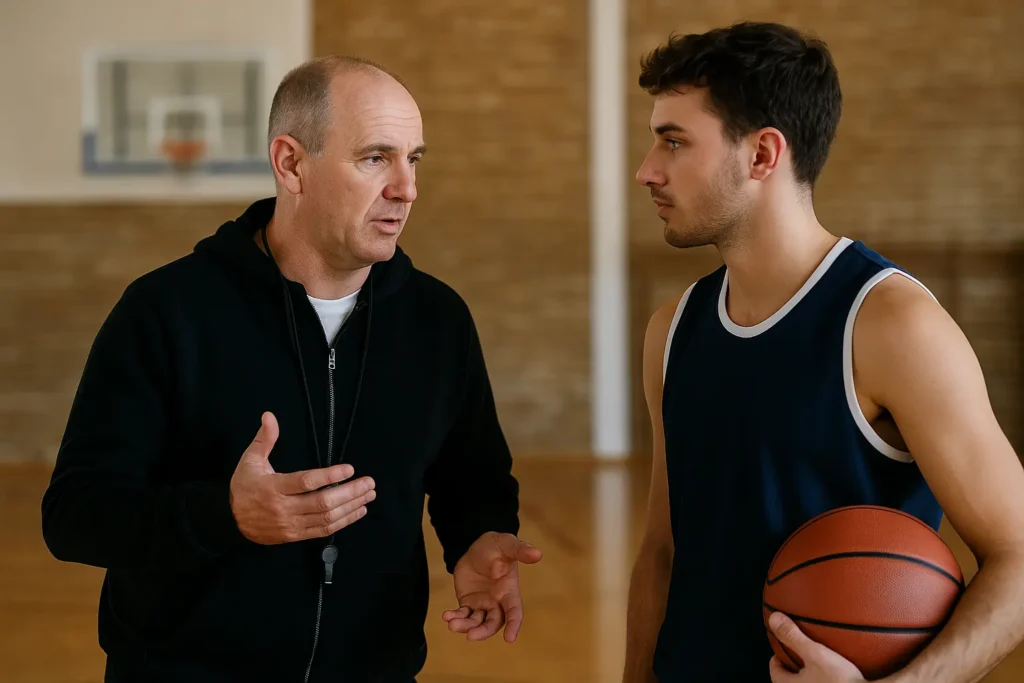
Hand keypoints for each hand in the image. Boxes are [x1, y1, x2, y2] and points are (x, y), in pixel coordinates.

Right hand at [229, 412, 375, 543]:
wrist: (231, 522)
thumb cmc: (244, 487)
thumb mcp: (250, 460)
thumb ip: (264, 439)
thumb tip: (269, 416)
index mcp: (273, 487)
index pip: (306, 482)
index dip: (329, 476)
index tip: (349, 469)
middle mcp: (283, 508)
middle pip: (321, 503)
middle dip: (349, 493)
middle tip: (368, 482)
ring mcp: (290, 524)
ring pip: (326, 518)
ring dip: (351, 507)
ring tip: (368, 495)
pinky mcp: (295, 536)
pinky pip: (323, 530)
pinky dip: (344, 521)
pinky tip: (358, 511)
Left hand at [442, 531, 542, 642]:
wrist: (477, 547)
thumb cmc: (497, 546)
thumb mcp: (508, 544)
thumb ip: (520, 550)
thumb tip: (538, 553)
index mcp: (509, 592)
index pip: (514, 612)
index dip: (514, 625)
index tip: (509, 639)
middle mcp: (497, 602)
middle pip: (493, 623)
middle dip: (483, 631)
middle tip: (470, 636)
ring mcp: (482, 604)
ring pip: (476, 622)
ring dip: (465, 626)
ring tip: (452, 624)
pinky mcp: (468, 602)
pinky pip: (462, 614)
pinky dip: (455, 617)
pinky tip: (446, 615)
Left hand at [768, 611, 866, 682]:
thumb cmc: (840, 682)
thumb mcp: (814, 654)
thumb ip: (793, 637)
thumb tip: (774, 619)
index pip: (776, 672)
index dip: (777, 658)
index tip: (783, 648)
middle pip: (792, 679)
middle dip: (796, 665)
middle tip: (802, 653)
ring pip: (810, 682)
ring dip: (812, 673)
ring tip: (821, 660)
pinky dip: (828, 678)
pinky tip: (840, 671)